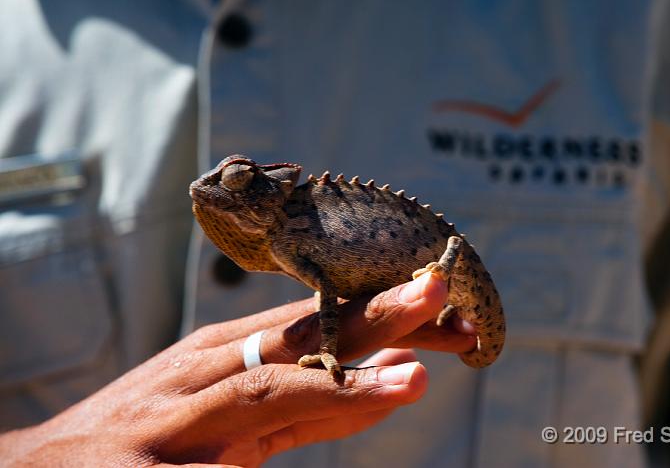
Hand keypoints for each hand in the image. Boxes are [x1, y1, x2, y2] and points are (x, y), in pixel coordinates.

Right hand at [0, 273, 474, 466]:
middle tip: (438, 296)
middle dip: (373, 317)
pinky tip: (328, 433)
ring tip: (412, 379)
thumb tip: (393, 372)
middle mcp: (205, 374)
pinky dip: (274, 445)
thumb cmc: (150, 432)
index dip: (383, 311)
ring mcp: (176, 421)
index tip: (447, 302)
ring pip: (266, 394)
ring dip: (340, 387)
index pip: (318, 322)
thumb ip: (309, 400)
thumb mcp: (227, 401)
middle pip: (301, 341)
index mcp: (227, 352)